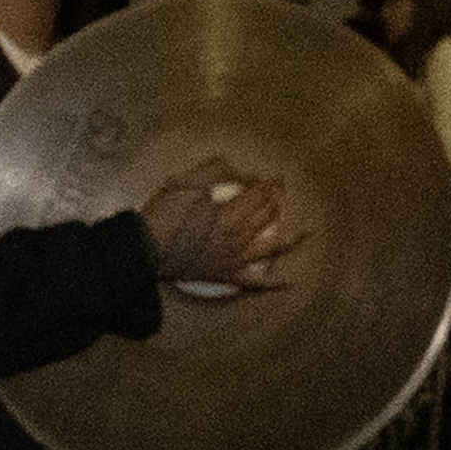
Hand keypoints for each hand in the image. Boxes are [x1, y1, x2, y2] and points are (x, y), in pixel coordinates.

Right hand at [137, 172, 303, 291]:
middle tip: (280, 190)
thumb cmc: (160, 216)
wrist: (143, 252)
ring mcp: (235, 259)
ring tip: (307, 232)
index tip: (272, 177)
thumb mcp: (182, 184)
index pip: (258, 195)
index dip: (268, 184)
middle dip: (276, 200)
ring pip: (270, 246)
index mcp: (228, 214)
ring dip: (290, 237)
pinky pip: (254, 284)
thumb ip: (210, 172)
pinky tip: (289, 283)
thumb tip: (231, 165)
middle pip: (267, 215)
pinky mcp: (227, 276)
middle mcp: (238, 237)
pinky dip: (273, 284)